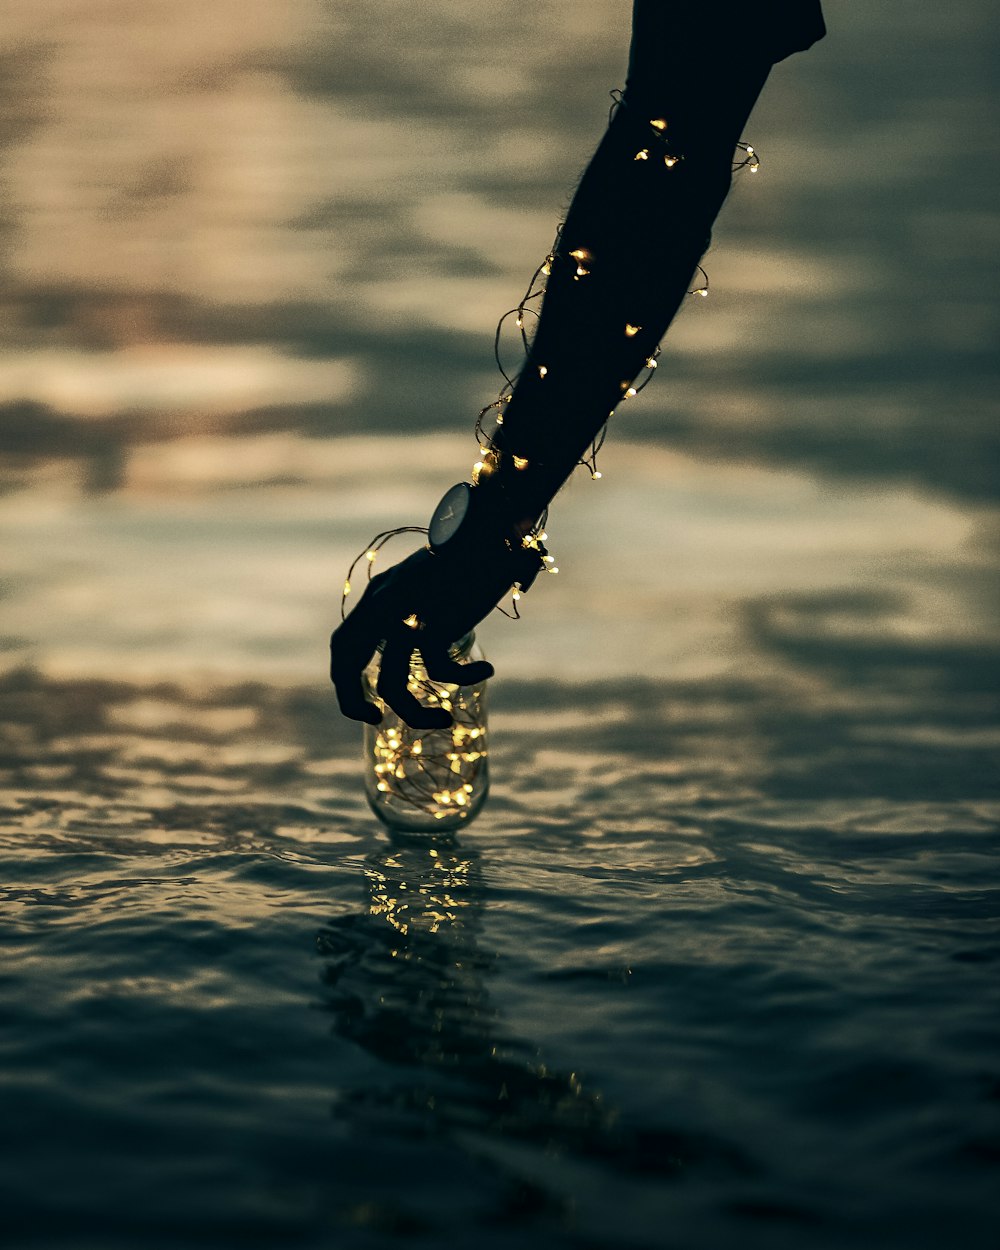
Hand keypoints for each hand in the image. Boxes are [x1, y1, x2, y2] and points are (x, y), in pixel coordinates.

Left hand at [330, 540, 541, 729]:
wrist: (494, 526)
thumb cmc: (474, 551)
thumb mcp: (437, 581)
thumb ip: (426, 608)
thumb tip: (428, 646)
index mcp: (380, 593)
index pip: (344, 642)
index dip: (345, 676)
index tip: (369, 698)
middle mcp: (384, 603)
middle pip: (345, 660)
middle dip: (351, 700)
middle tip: (374, 721)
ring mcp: (406, 614)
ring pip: (389, 683)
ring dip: (415, 713)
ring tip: (446, 721)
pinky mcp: (435, 621)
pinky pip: (437, 669)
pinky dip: (462, 678)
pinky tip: (487, 671)